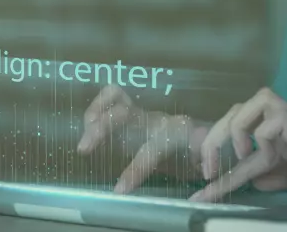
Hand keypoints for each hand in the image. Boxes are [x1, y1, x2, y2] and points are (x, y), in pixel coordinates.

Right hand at [77, 85, 203, 193]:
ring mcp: (141, 112)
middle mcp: (155, 118)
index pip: (152, 147)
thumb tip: (202, 163)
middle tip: (84, 149)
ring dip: (95, 114)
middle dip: (103, 127)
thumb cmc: (199, 151)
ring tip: (85, 141)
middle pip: (126, 114)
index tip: (119, 188)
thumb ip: (201, 156)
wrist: (198, 138)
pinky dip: (95, 110)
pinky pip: (111, 98)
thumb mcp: (202, 158)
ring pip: (116, 97)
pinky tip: (88, 130)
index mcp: (175, 132)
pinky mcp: (130, 112)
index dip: (135, 168)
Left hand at [192, 88, 286, 201]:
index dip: (218, 154)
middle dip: (216, 135)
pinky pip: (276, 120)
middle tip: (208, 170)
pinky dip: (262, 140)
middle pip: (244, 107)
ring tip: (240, 160)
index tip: (202, 192)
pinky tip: (269, 162)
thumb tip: (255, 179)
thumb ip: (279, 176)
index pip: (244, 129)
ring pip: (260, 99)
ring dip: (238, 129)